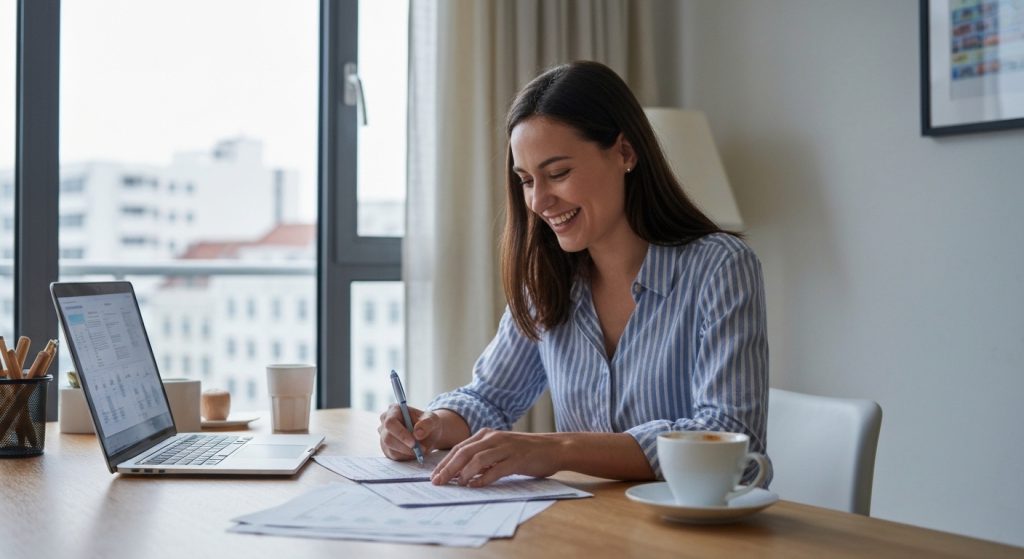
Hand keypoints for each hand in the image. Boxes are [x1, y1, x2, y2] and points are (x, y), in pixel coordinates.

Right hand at [377, 404, 445, 460]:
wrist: (429, 434)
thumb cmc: (429, 424)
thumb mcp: (433, 420)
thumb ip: (427, 424)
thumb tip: (417, 433)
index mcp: (394, 410)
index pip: (390, 423)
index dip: (400, 434)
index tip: (414, 443)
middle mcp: (385, 422)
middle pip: (388, 438)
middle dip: (405, 446)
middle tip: (421, 450)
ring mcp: (384, 435)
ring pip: (390, 448)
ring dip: (407, 452)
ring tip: (421, 451)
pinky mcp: (386, 448)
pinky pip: (393, 455)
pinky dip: (406, 456)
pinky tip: (415, 452)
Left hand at [430, 428, 564, 486]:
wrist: (553, 448)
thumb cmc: (525, 451)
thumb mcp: (500, 449)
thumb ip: (483, 458)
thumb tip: (461, 474)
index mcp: (487, 434)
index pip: (460, 448)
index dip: (445, 462)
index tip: (434, 476)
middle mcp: (494, 438)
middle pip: (464, 452)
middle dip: (448, 468)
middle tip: (437, 482)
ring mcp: (506, 447)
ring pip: (477, 459)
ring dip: (464, 473)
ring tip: (456, 485)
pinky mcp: (517, 459)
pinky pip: (496, 469)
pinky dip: (484, 478)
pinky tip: (476, 486)